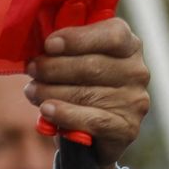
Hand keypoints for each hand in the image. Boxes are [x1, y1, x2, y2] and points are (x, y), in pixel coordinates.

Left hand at [24, 18, 149, 168]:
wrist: (91, 132)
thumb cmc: (80, 85)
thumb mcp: (76, 58)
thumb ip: (66, 48)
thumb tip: (42, 45)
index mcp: (129, 45)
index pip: (113, 35)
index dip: (78, 39)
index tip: (49, 44)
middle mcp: (136, 71)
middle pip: (92, 66)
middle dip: (53, 68)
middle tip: (32, 70)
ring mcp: (134, 101)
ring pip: (86, 93)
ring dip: (50, 91)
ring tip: (32, 91)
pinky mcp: (127, 128)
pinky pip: (92, 120)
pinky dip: (65, 114)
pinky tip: (47, 110)